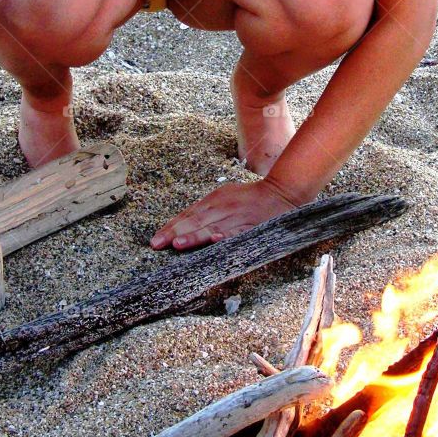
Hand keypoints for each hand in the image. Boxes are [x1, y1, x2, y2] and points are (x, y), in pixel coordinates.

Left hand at [150, 178, 298, 250]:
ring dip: (195, 236)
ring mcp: (236, 217)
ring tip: (178, 243)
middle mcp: (222, 207)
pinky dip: (226, 236)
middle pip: (195, 221)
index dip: (171, 227)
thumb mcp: (225, 197)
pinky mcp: (251, 226)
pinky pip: (236, 233)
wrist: (281, 193)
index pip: (187, 215)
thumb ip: (207, 210)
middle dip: (175, 233)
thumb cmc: (250, 198)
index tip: (156, 240)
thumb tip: (182, 226)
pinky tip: (215, 241)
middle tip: (157, 244)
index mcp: (214, 199)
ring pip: (212, 228)